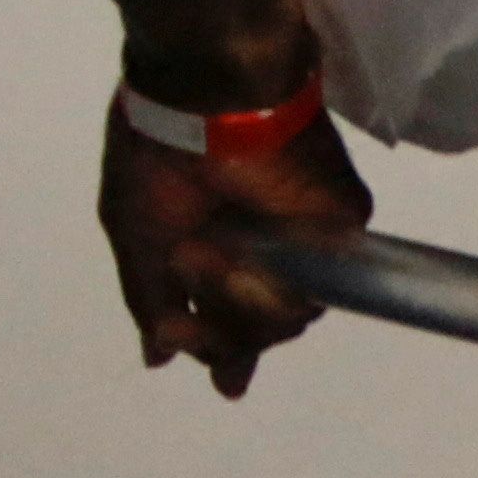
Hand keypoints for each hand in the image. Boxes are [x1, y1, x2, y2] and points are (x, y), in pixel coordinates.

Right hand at [103, 91, 371, 400]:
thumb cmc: (159, 150)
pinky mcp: (341, 224)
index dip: (231, 350)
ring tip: (202, 247)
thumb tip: (156, 355)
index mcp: (223, 242)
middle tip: (189, 286)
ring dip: (231, 298)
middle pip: (263, 327)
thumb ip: (151, 300)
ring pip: (284, 318)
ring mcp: (306, 236)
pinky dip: (263, 285)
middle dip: (221, 328)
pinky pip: (308, 291)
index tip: (229, 385)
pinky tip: (236, 252)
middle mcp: (269, 245)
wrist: (202, 92)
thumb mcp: (136, 236)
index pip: (238, 313)